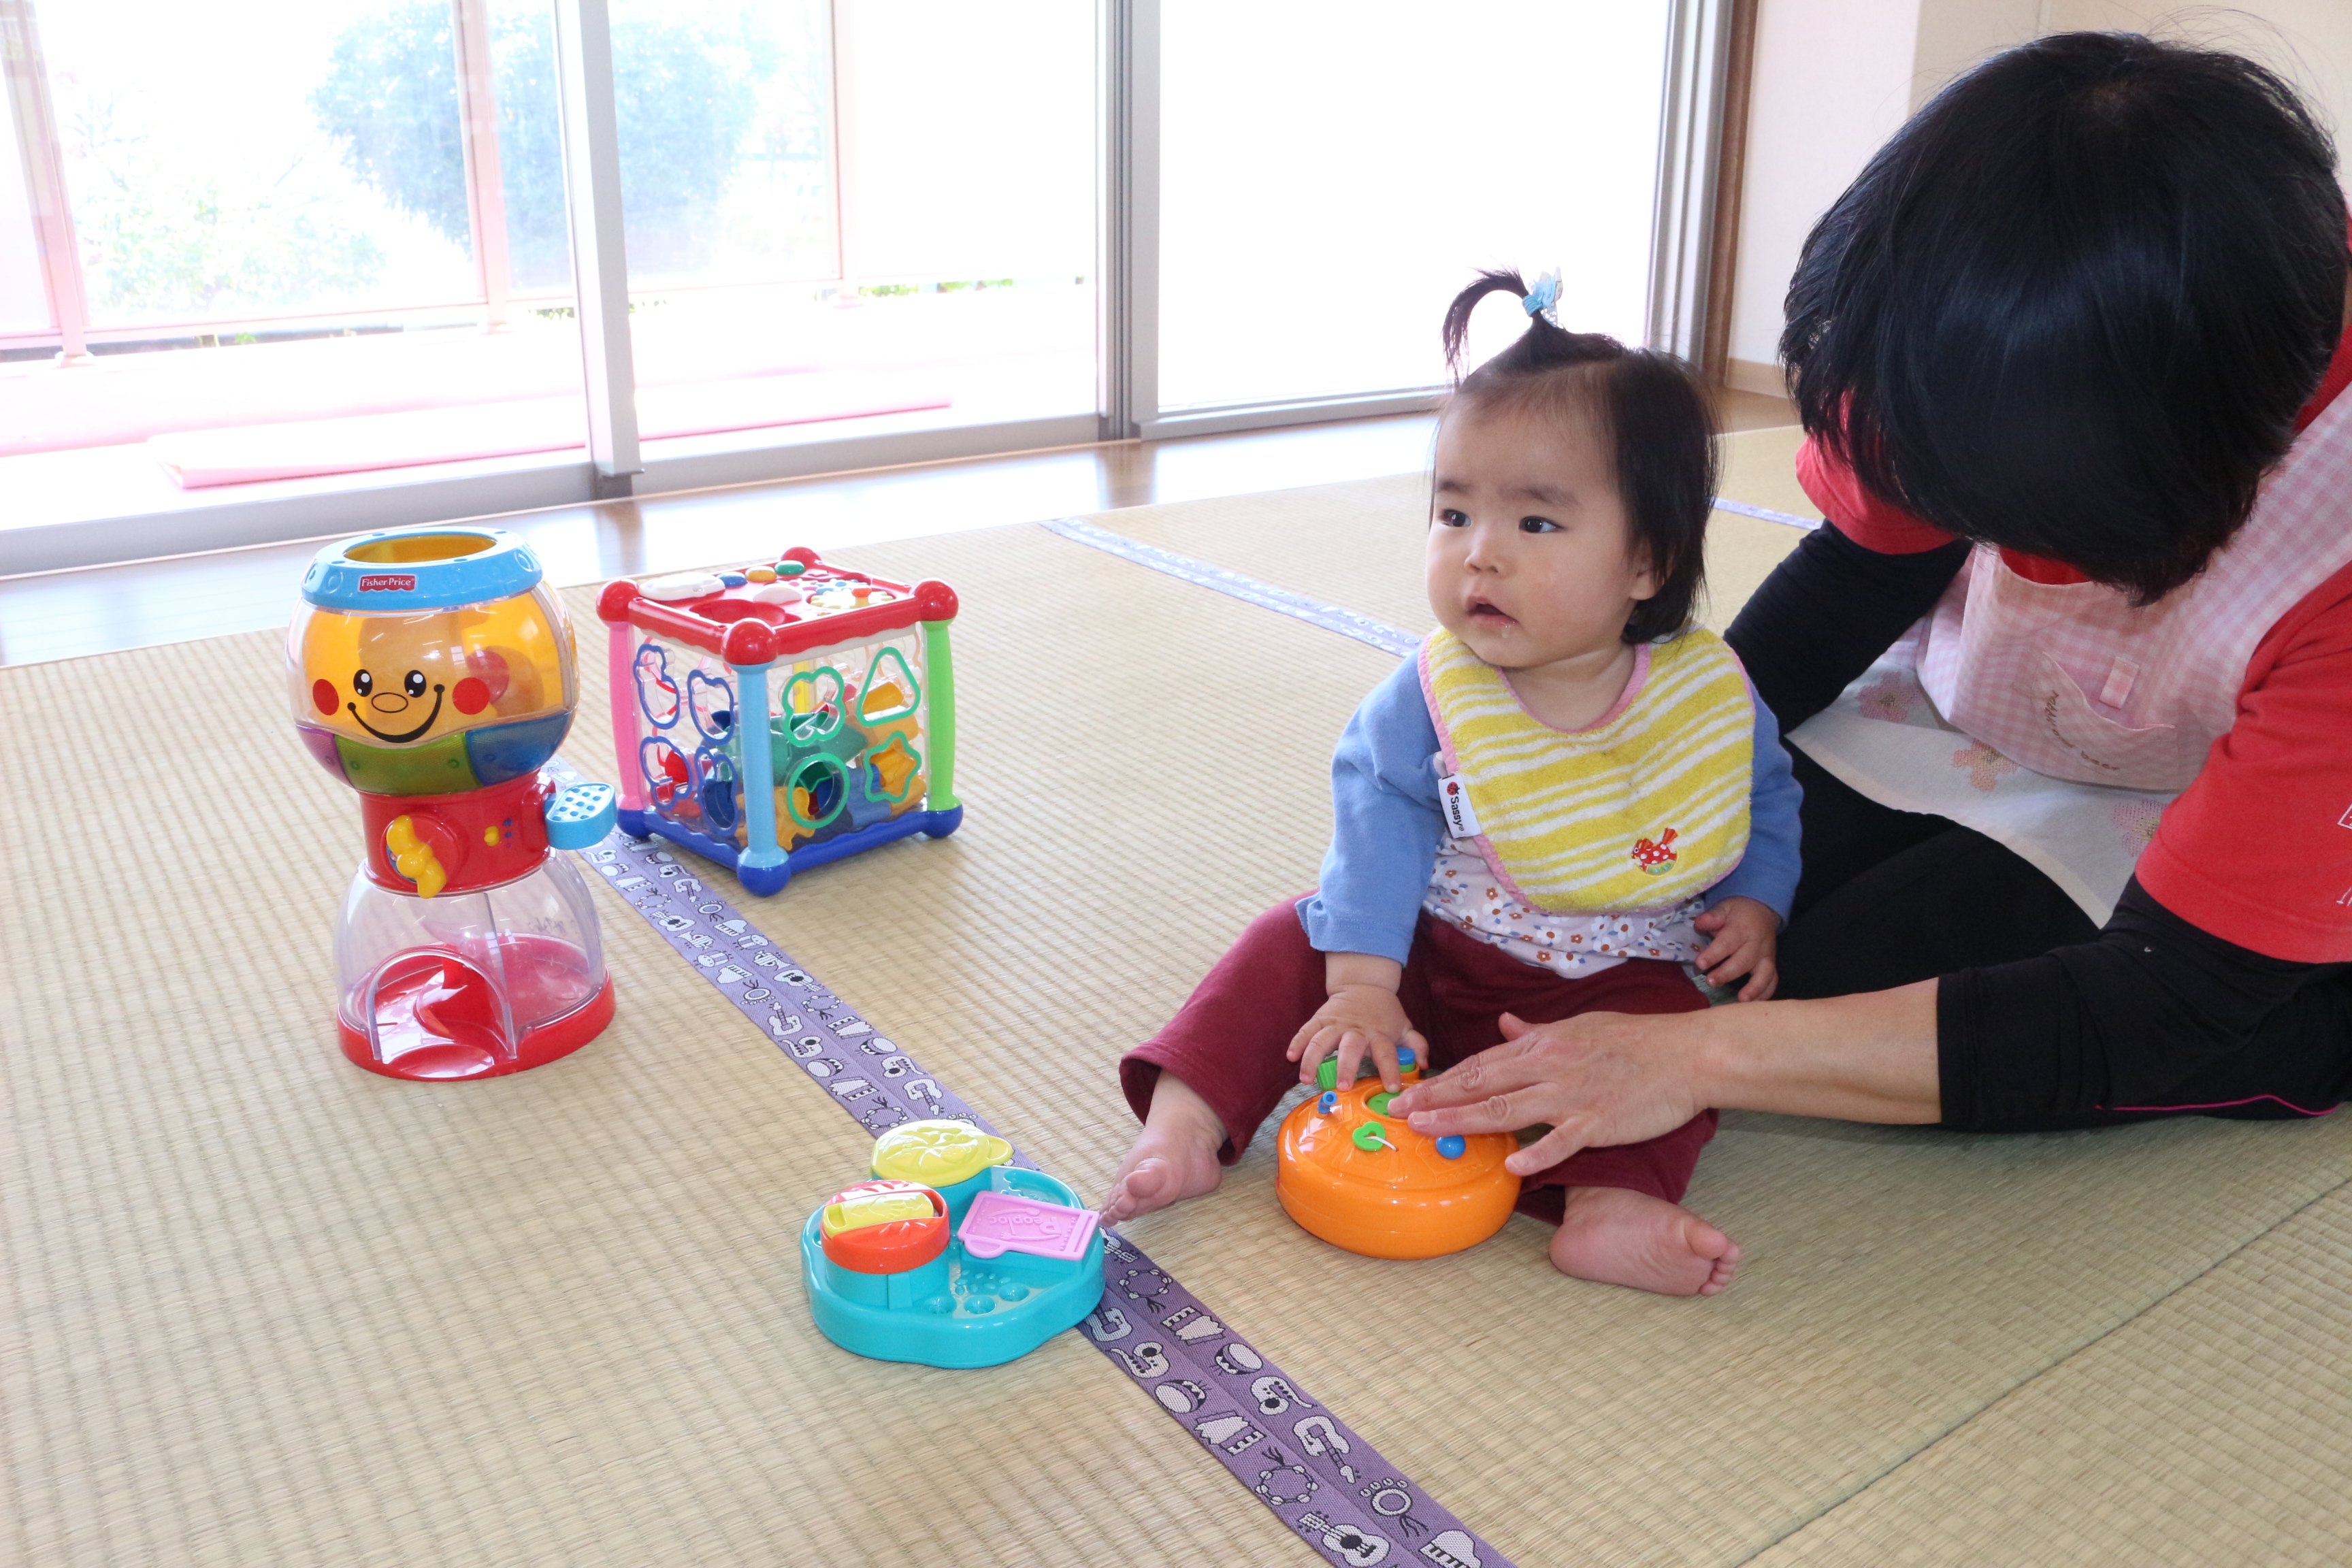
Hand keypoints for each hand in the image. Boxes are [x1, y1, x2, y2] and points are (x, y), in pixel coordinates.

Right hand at [1287, 984, 1426, 1094]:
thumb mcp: (1404, 1026)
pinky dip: (1297, 1042)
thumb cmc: (1384, 1013)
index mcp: (1379, 1033)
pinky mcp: (1320, 1018)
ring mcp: (1336, 1023)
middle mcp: (1356, 1029)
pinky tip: (1291, 1057)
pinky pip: (1306, 1030)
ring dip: (1313, 1059)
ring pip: (1322, 1040)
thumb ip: (1416, 1045)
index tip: (1391, 1089)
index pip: (1387, 1053)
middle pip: (1350, 1047)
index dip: (1390, 1070)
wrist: (1364, 984)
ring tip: (1307, 1079)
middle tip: (1342, 1086)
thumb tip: (1424, 1064)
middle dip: (1346, 1067)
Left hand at [1387, 1010, 1706, 1175]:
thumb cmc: (1635, 1040)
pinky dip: (1538, 1153)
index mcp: (1543, 1046)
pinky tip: (1513, 1167)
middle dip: (1436, 1099)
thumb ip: (1536, 1034)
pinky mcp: (1598, 1120)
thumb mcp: (1579, 1027)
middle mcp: (1549, 1067)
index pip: (1481, 1064)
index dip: (1442, 1080)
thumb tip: (1503, 1026)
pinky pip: (1562, 1140)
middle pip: (1482, 1085)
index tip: (1410, 1091)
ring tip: (1427, 1130)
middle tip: (1398, 1112)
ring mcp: (1572, 1095)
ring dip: (1463, 1121)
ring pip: (1507, 1110)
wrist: (1686, 1054)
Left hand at [1691, 895, 1778, 1000]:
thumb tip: (1701, 923)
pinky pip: (1772, 980)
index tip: (1700, 964)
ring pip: (1763, 974)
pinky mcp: (1771, 965)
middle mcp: (1756, 944)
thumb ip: (1712, 917)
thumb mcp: (1724, 908)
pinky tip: (1754, 1004)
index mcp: (1741, 929)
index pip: (1727, 943)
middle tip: (1710, 981)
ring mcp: (1766, 956)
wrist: (1761, 911)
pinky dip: (1766, 993)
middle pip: (1743, 961)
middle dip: (1727, 973)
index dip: (1714, 954)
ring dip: (1753, 988)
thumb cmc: (1737, 913)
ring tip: (1741, 1000)